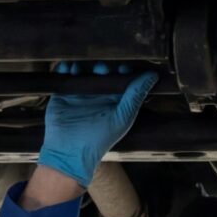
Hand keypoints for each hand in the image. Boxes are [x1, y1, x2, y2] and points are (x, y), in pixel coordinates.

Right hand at [36, 64, 157, 187]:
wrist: (70, 151)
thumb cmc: (100, 138)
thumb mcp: (123, 116)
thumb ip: (136, 95)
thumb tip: (153, 75)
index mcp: (114, 99)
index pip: (120, 78)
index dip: (122, 70)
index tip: (122, 67)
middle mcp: (98, 95)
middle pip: (101, 72)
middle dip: (101, 67)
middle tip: (101, 69)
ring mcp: (80, 93)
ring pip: (82, 71)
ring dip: (82, 66)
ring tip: (81, 68)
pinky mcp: (63, 94)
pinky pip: (64, 76)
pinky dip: (64, 68)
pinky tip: (67, 67)